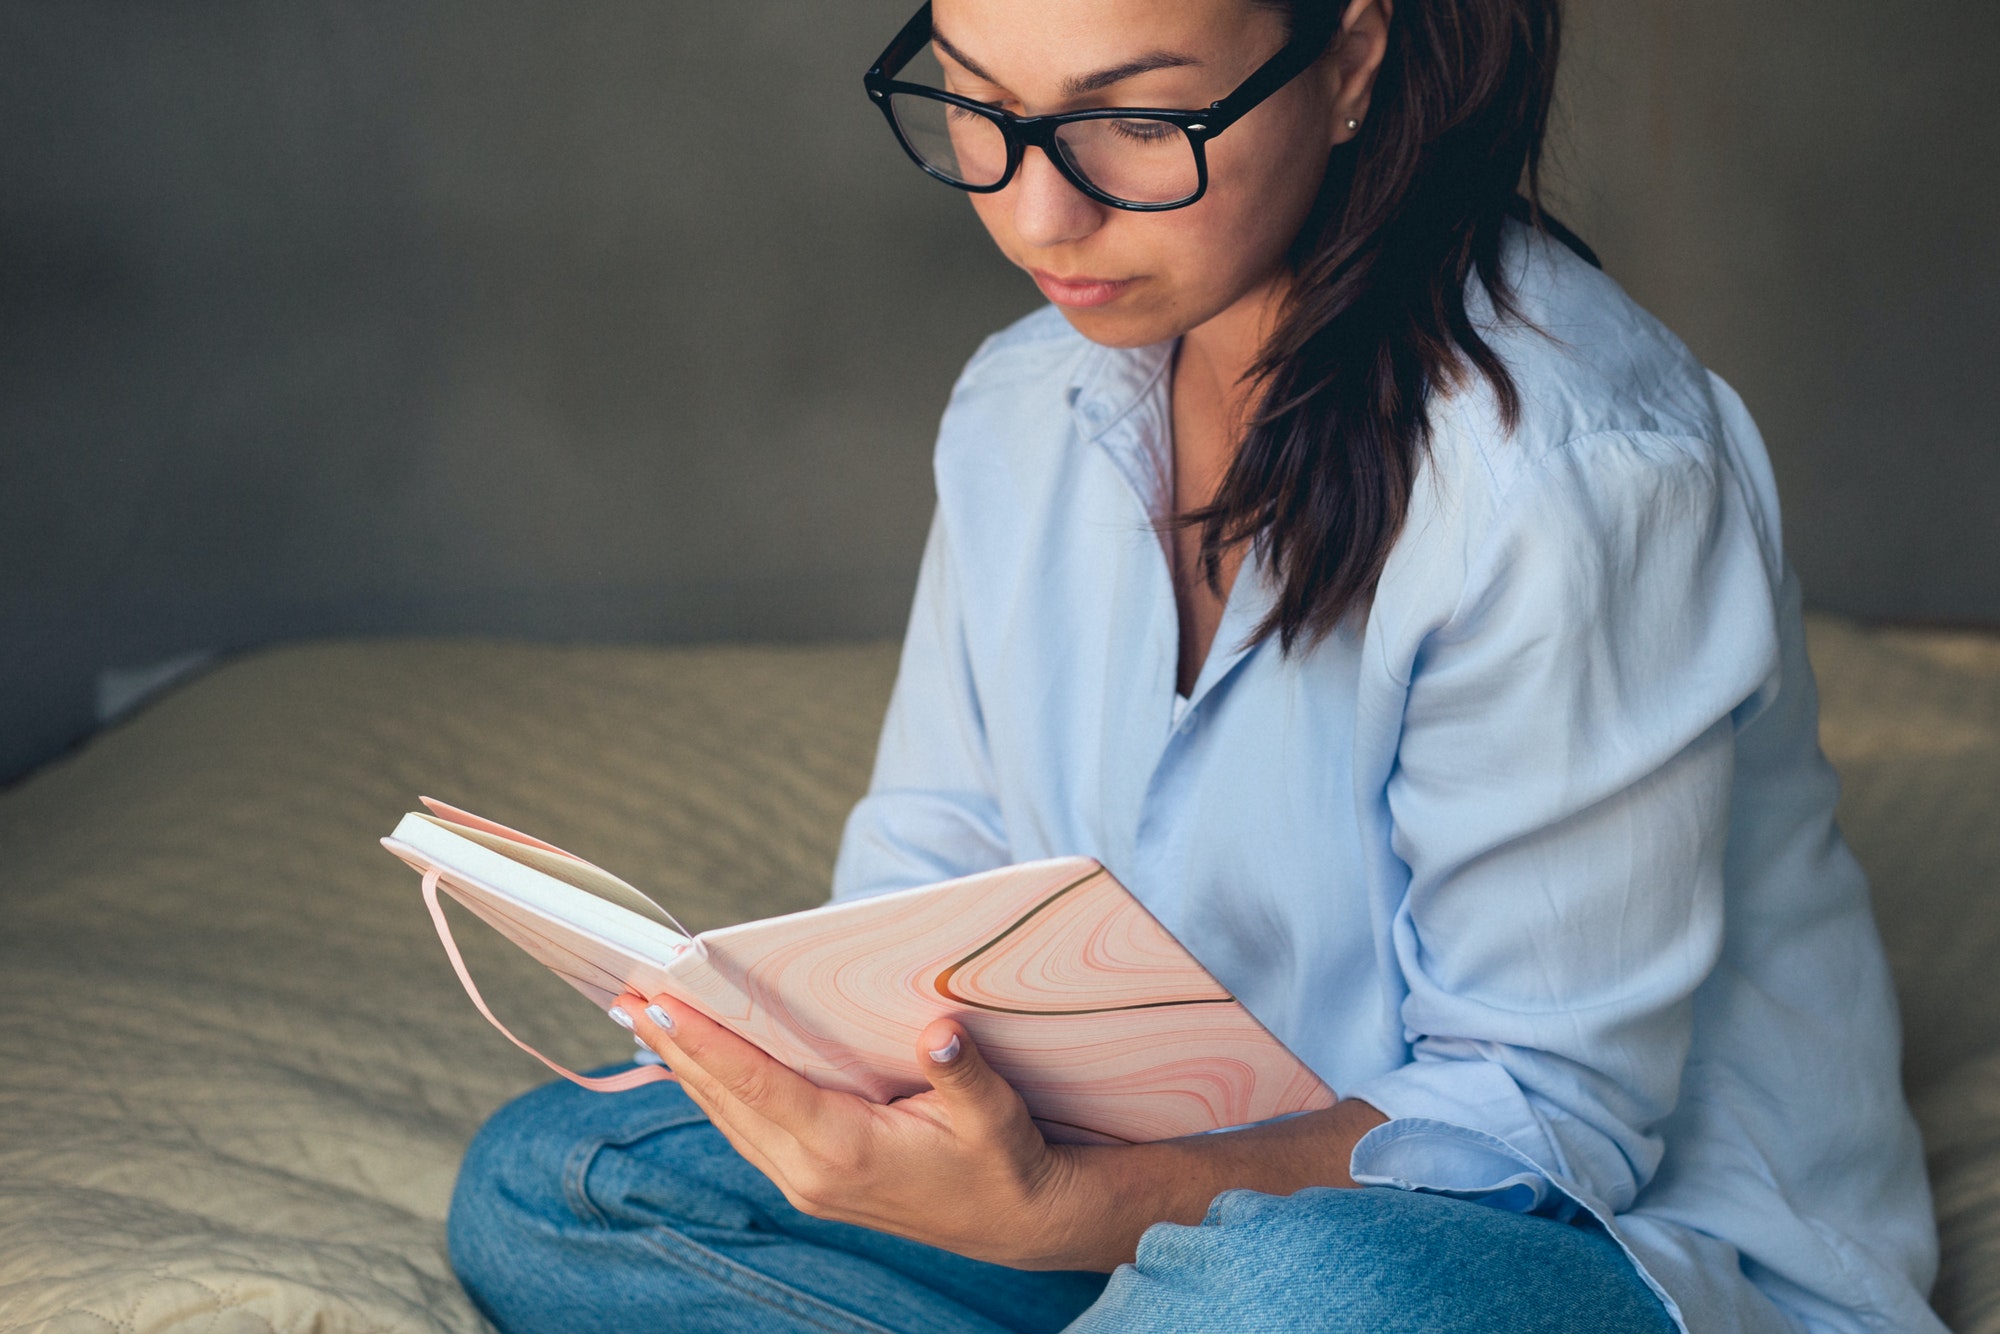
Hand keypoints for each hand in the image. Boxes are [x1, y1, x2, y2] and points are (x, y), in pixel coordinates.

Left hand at [618, 992, 1086, 1267]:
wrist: (1022, 1224)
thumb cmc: (1009, 1163)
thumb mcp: (996, 1115)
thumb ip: (964, 1072)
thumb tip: (941, 1031)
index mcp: (846, 1150)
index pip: (758, 1086)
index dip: (706, 1043)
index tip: (659, 1002)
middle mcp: (812, 1173)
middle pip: (725, 1100)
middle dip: (675, 1046)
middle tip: (627, 991)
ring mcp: (807, 1183)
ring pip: (728, 1117)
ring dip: (687, 1067)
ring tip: (645, 1016)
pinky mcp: (811, 1182)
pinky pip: (746, 1129)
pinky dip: (716, 1090)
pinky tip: (698, 1061)